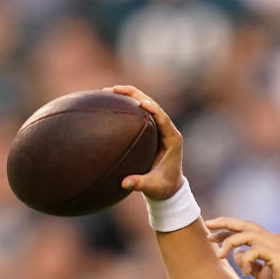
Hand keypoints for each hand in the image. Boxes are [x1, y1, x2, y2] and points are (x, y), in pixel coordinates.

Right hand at [104, 85, 183, 199]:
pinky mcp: (150, 130)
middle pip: (152, 105)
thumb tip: (126, 183)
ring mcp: (158, 128)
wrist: (169, 188)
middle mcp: (166, 130)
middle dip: (134, 95)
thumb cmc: (163, 188)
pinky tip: (108, 103)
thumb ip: (141, 184)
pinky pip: (138, 114)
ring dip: (128, 97)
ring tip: (107, 91)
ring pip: (144, 105)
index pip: (163, 118)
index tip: (142, 103)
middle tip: (114, 90)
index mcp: (172, 139)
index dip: (154, 109)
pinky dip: (126, 107)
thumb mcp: (154, 187)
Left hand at [206, 217, 279, 278]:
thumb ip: (250, 264)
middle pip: (245, 224)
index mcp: (270, 243)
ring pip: (248, 234)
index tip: (211, 236)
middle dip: (225, 223)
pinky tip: (245, 272)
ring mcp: (277, 245)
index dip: (227, 230)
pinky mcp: (279, 255)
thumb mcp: (262, 276)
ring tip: (220, 255)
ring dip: (230, 242)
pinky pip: (255, 249)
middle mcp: (273, 240)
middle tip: (208, 225)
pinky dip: (246, 259)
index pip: (245, 230)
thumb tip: (237, 255)